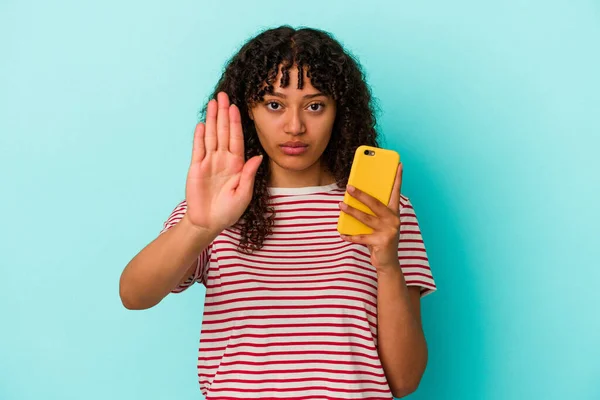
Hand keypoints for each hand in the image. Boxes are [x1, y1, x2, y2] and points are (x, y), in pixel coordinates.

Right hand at [185, 92, 262, 231]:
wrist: (208, 222)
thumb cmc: (229, 211)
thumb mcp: (243, 194)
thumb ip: (249, 175)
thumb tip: (257, 157)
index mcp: (237, 164)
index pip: (236, 139)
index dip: (236, 123)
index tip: (237, 108)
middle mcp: (223, 159)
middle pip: (223, 132)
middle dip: (223, 113)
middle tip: (224, 95)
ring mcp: (209, 162)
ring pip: (211, 136)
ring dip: (211, 119)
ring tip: (213, 102)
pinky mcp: (196, 167)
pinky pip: (198, 149)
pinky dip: (199, 136)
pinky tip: (201, 124)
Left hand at [339, 163, 403, 271]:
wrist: (388, 262)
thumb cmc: (381, 239)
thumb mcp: (380, 224)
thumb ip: (373, 213)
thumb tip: (354, 199)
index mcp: (394, 213)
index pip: (396, 192)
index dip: (398, 178)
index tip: (398, 165)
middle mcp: (393, 220)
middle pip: (375, 204)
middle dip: (361, 194)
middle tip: (349, 187)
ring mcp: (388, 231)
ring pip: (366, 218)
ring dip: (352, 211)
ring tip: (341, 205)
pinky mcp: (381, 242)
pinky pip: (361, 237)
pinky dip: (350, 236)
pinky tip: (342, 234)